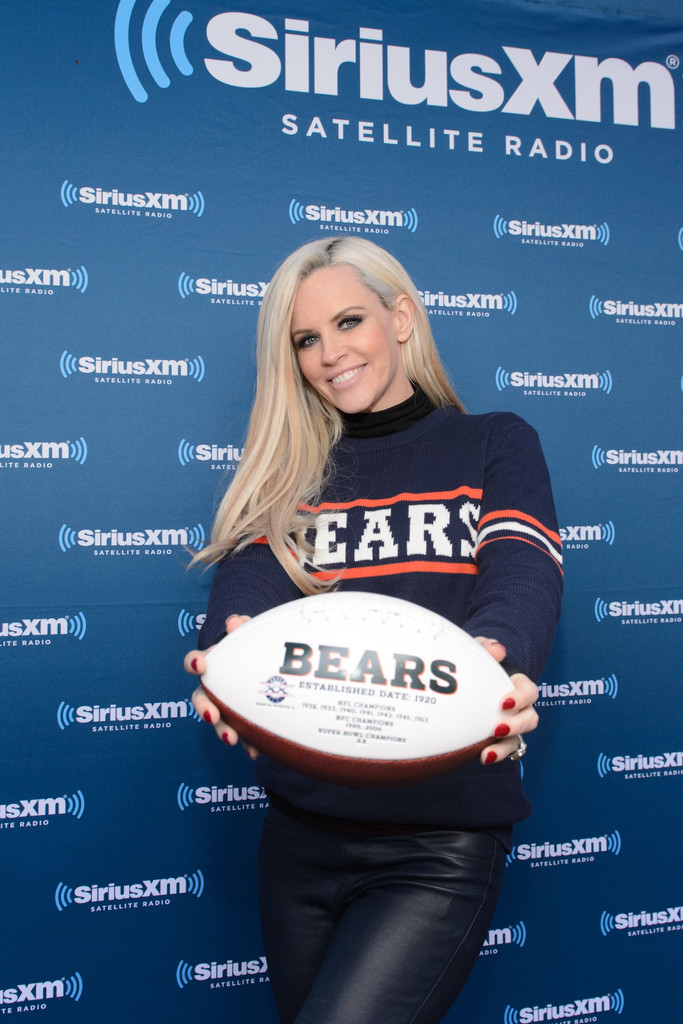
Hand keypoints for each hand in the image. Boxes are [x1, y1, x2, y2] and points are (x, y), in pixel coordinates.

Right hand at [185, 614, 259, 758]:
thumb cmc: (250, 648)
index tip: (201, 666)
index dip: (194, 663)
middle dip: (204, 708)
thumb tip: (234, 622)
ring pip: (217, 720)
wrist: (261, 663)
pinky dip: (245, 743)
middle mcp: (213, 687)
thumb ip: (243, 627)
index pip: (195, 661)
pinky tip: (254, 752)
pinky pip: (239, 735)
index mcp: (212, 664)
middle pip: (200, 698)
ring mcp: (224, 706)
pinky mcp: (239, 722)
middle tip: (212, 715)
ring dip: (222, 730)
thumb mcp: (248, 636)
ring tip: (231, 739)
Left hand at [475, 638, 537, 764]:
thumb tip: (498, 650)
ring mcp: (510, 725)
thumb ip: (486, 646)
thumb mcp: (478, 650)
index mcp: (517, 686)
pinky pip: (504, 750)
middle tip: (497, 728)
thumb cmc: (478, 664)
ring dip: (505, 746)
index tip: (504, 703)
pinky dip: (495, 755)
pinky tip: (482, 757)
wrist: (463, 682)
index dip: (521, 698)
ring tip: (487, 753)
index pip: (529, 691)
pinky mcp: (498, 739)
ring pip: (518, 739)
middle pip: (530, 719)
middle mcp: (519, 708)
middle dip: (517, 725)